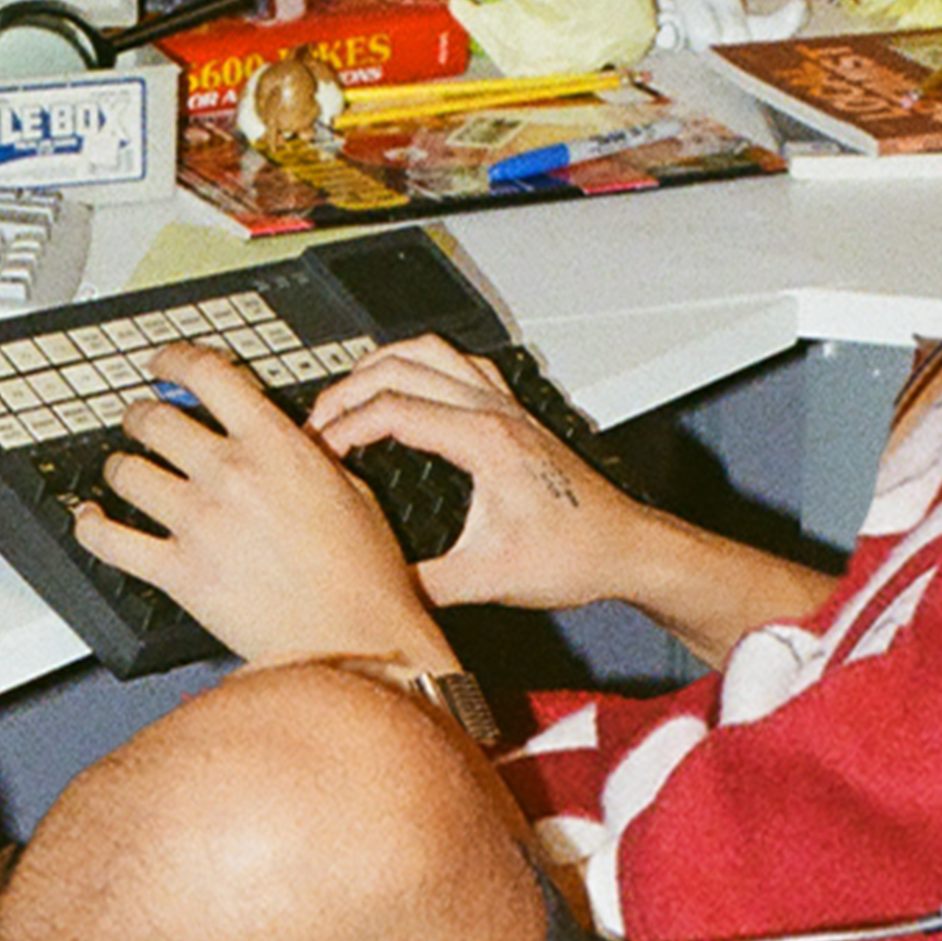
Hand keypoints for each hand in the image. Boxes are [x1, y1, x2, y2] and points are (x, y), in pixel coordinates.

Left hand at [72, 341, 455, 669]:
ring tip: (123, 471)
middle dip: (141, 416)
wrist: (355, 642)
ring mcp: (199, 522)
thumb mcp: (353, 491)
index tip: (164, 365)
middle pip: (156, 420)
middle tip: (140, 421)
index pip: (208, 376)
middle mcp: (230, 474)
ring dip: (119, 467)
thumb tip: (289, 444)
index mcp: (276, 445)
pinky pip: (111, 541)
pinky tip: (89, 521)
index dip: (175, 361)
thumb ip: (307, 459)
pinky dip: (91, 527)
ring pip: (127, 472)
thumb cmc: (364, 579)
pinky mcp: (179, 573)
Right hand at [306, 336, 652, 612]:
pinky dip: (421, 364)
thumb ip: (424, 586)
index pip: (391, 410)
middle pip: (401, 366)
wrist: (624, 550)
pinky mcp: (514, 413)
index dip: (342, 428)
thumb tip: (375, 589)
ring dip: (381, 365)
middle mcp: (495, 412)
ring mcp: (507, 406)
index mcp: (484, 441)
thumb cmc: (575, 556)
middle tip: (316, 423)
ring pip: (430, 351)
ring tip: (347, 395)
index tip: (316, 453)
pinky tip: (407, 387)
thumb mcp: (488, 580)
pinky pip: (460, 363)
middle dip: (346, 389)